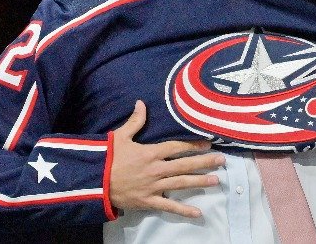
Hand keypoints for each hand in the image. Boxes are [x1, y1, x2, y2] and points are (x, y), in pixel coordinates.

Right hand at [109, 100, 224, 216]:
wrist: (93, 182)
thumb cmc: (107, 158)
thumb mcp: (120, 136)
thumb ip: (135, 121)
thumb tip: (141, 103)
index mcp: (151, 152)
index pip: (177, 147)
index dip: (193, 144)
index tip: (208, 143)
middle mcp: (156, 169)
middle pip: (185, 164)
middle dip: (204, 162)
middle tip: (222, 160)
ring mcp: (154, 186)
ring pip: (181, 183)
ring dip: (200, 181)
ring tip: (216, 180)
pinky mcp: (149, 201)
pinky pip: (169, 206)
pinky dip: (183, 210)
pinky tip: (198, 213)